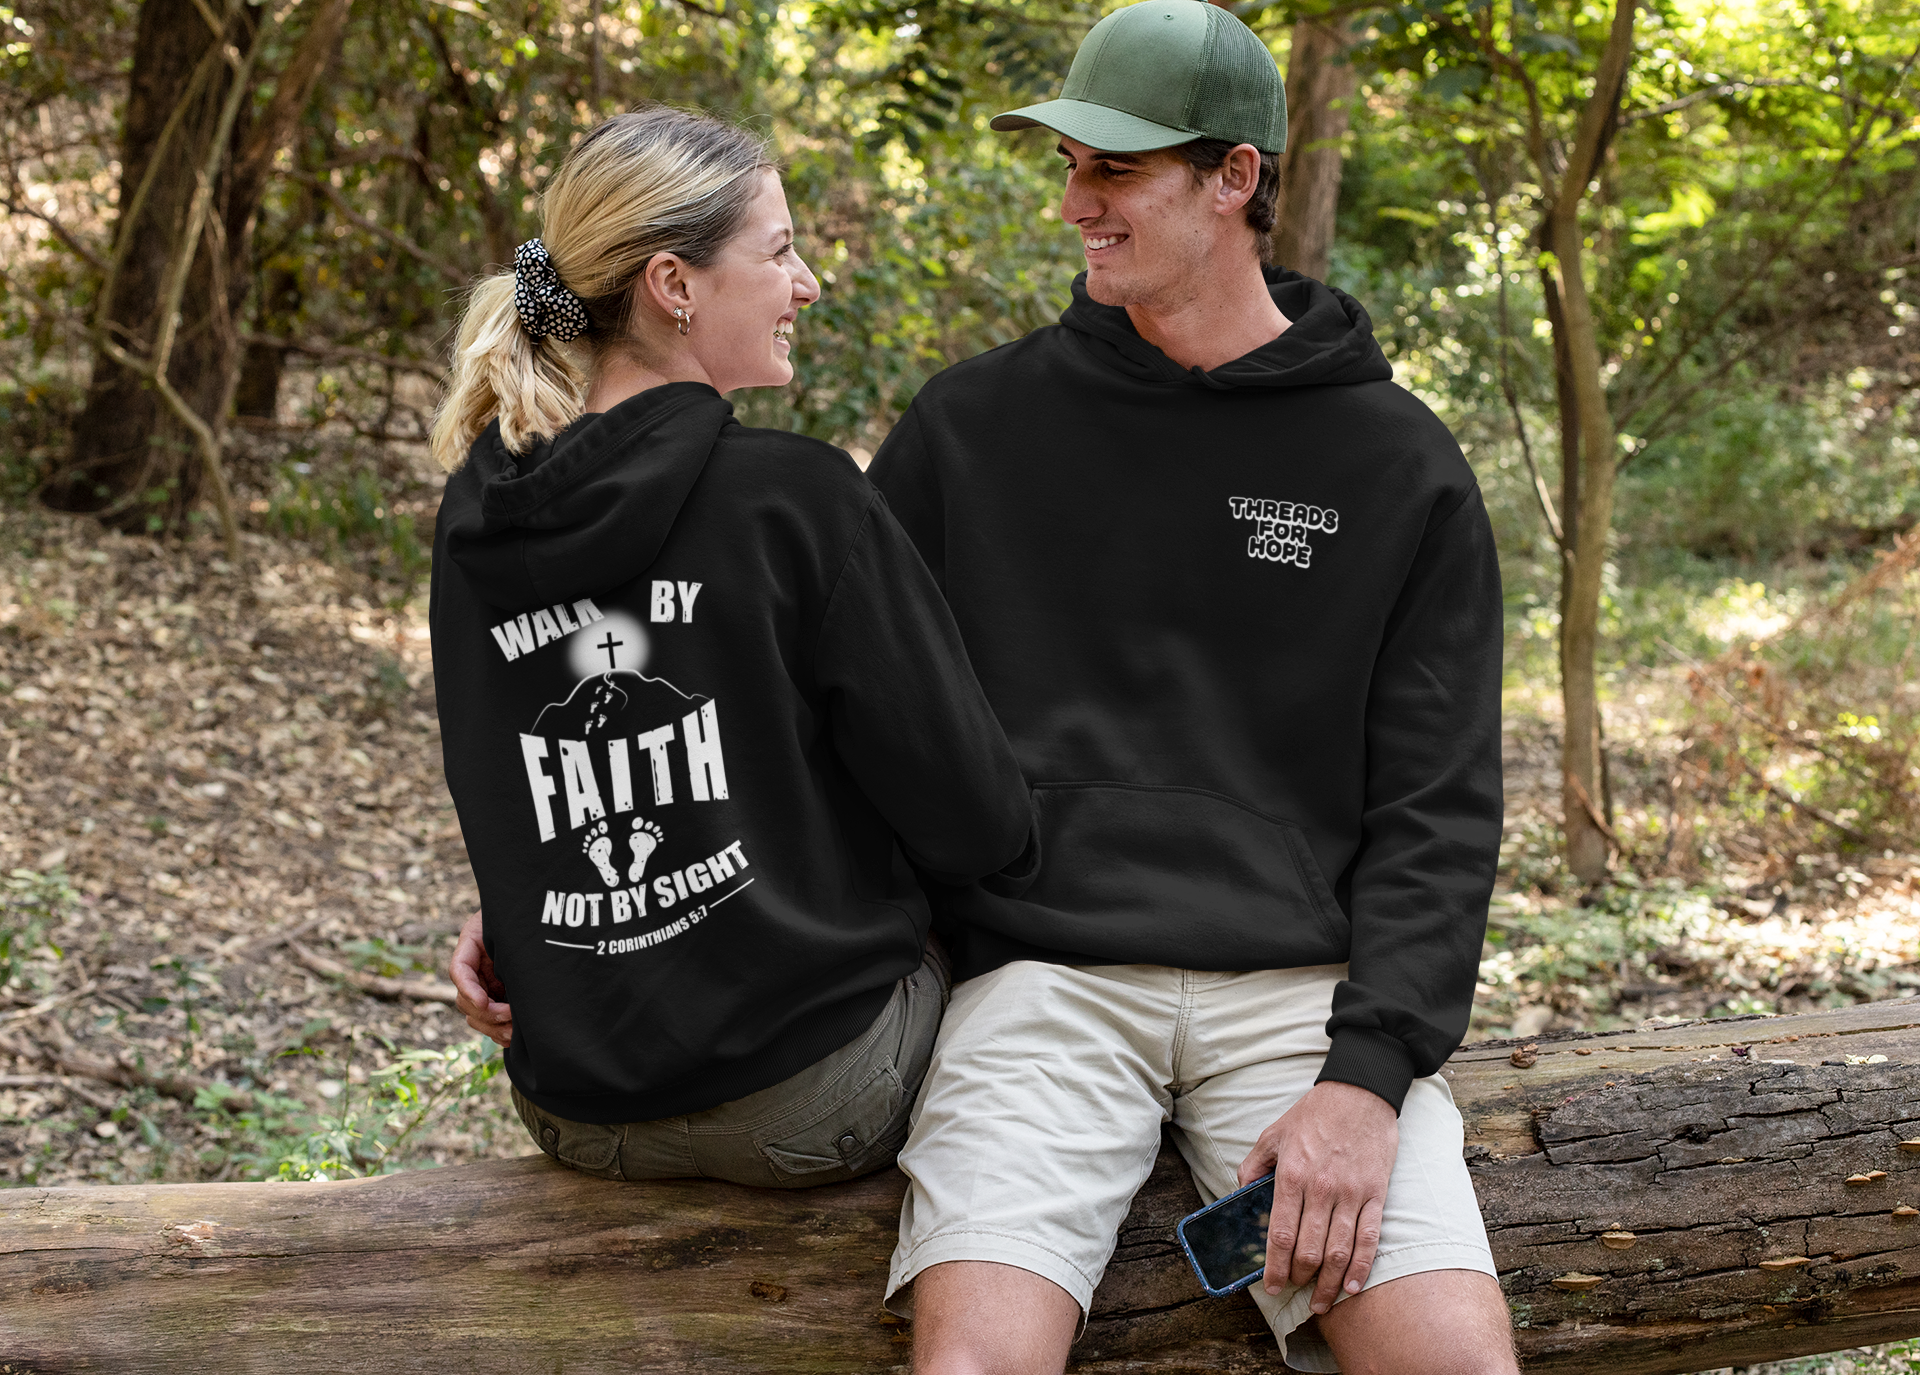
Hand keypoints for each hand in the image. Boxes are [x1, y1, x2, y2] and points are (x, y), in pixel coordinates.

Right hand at [450, 910, 512, 1046]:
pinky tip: (514, 1037)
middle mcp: (473, 971)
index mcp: (470, 948)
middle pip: (465, 1001)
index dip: (469, 989)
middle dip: (486, 1013)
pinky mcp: (497, 999)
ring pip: (475, 1016)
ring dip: (493, 1027)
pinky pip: (490, 1022)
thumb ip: (505, 936)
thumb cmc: (518, 916)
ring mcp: (483, 987)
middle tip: (510, 1015)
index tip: (484, 1001)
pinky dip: (499, 1032)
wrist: (528, 920)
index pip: (459, 971)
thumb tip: (511, 953)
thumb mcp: (507, 921)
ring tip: (514, 1032)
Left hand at [1238, 1080, 1397, 1314]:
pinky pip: (1369, 1239)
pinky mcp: (1376, 1194)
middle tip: (1295, 1290)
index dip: (1273, 1267)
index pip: (1279, 1234)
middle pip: (1309, 1249)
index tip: (1269, 1286)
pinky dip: (1361, 1267)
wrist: (1359, 1093)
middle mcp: (1320, 1189)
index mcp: (1291, 1175)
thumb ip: (1253, 1166)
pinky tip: (1352, 1286)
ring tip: (1321, 1303)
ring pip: (1339, 1251)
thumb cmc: (1313, 1114)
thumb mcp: (1272, 1134)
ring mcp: (1351, 1194)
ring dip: (1329, 1284)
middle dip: (1299, 1277)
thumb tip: (1239, 1194)